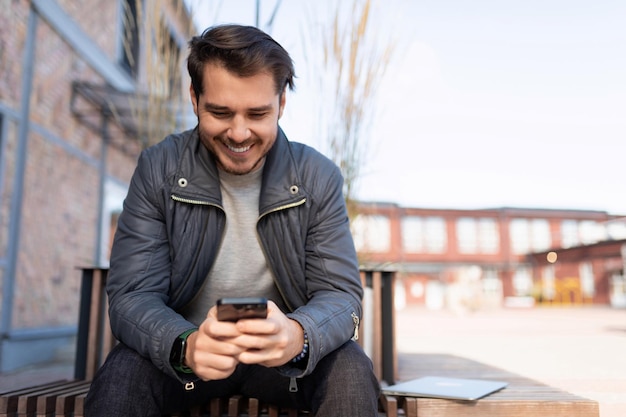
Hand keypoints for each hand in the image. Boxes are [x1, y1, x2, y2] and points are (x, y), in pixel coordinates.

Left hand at [184, 300, 303, 380]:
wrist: (294, 339)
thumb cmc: (277, 321)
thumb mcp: (272, 310)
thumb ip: (259, 307)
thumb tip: (240, 308)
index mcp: (280, 324)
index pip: (268, 326)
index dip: (252, 325)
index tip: (238, 324)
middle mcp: (280, 339)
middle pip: (258, 341)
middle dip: (240, 338)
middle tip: (226, 335)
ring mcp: (276, 352)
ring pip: (254, 354)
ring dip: (238, 349)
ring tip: (227, 343)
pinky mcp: (271, 362)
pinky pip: (253, 361)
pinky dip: (242, 357)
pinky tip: (235, 351)